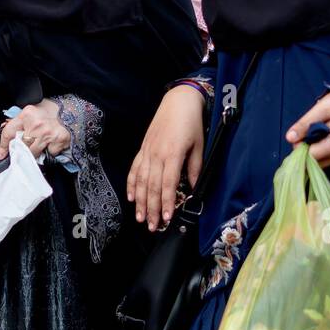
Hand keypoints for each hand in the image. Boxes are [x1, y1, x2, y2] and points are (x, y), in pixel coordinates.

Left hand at [0, 99, 70, 159]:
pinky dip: (51, 150)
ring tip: (41, 143)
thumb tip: (10, 132)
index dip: (3, 145)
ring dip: (36, 151)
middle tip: (24, 150)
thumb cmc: (54, 109)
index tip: (0, 154)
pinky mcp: (59, 141)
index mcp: (27, 114)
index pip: (9, 132)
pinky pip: (50, 153)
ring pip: (33, 153)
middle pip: (21, 146)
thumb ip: (22, 120)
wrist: (75, 110)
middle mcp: (36, 124)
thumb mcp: (35, 109)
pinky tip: (53, 142)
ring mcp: (48, 134)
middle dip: (21, 150)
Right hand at [127, 85, 204, 231]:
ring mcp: (147, 152)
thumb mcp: (199, 145)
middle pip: (152, 187)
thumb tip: (194, 189)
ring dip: (140, 202)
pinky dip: (131, 184)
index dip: (167, 203)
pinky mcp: (143, 149)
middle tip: (151, 227)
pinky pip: (134, 169)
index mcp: (172, 154)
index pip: (168, 185)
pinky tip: (130, 197)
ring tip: (140, 218)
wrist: (178, 101)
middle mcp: (156, 155)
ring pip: (141, 182)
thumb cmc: (191, 123)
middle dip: (152, 209)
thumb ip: (195, 168)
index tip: (167, 219)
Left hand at [284, 92, 329, 167]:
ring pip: (316, 163)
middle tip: (305, 131)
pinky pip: (322, 160)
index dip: (300, 146)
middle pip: (312, 162)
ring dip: (309, 150)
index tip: (298, 133)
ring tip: (313, 133)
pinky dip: (315, 151)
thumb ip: (305, 124)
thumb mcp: (321, 108)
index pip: (310, 156)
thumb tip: (289, 138)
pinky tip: (317, 138)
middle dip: (304, 149)